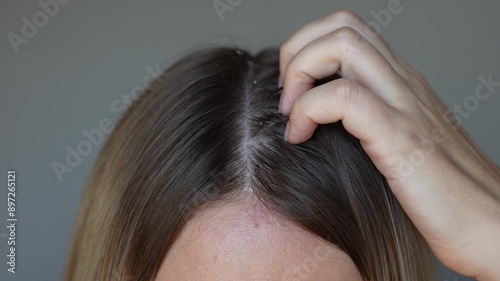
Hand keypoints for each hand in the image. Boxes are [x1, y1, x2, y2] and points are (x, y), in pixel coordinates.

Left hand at [279, 10, 499, 279]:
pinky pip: (345, 98)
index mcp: (401, 83)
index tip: (293, 94)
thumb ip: (366, 121)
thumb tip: (316, 120)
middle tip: (287, 100)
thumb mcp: (399, 141)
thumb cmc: (441, 193)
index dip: (308, 49)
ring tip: (292, 116)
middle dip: (298, 53)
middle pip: (342, 26)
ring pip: (343, 46)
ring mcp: (405, 107)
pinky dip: (309, 111)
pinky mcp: (402, 139)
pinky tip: (301, 138)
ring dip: (301, 75)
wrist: (490, 226)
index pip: (349, 30)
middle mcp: (403, 84)